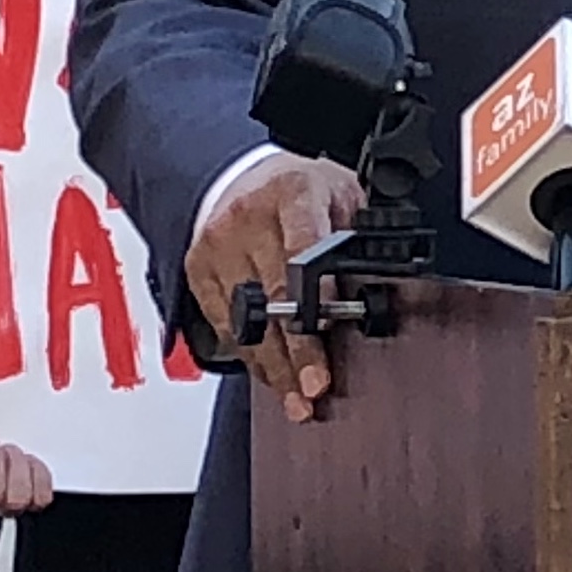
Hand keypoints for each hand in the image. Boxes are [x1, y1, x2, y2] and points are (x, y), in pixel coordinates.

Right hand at [187, 152, 362, 421]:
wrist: (238, 173)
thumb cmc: (299, 188)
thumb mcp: (341, 193)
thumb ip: (356, 235)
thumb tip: (374, 288)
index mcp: (294, 193)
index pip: (304, 249)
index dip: (315, 297)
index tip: (323, 332)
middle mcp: (250, 219)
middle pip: (274, 296)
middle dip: (296, 349)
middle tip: (313, 387)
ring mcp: (219, 246)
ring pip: (246, 320)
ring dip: (273, 365)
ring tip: (295, 397)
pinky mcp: (197, 271)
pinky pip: (225, 324)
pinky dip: (251, 354)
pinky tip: (270, 374)